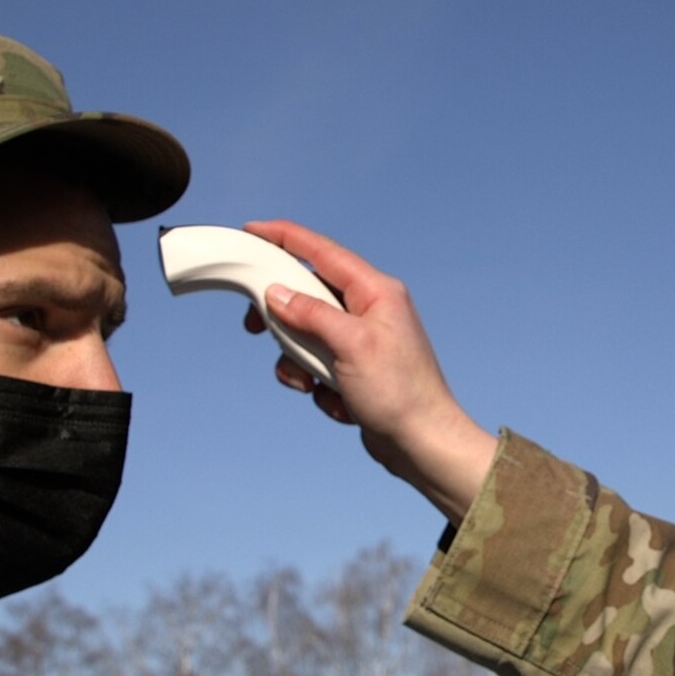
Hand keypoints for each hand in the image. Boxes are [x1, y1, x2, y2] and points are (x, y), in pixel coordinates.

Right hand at [243, 220, 497, 520]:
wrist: (422, 444)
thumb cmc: (398, 393)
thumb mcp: (350, 345)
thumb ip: (310, 314)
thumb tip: (276, 294)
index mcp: (376, 291)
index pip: (322, 252)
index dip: (285, 238)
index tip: (252, 231)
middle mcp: (370, 310)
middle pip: (307, 295)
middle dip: (283, 318)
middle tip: (256, 329)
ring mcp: (362, 341)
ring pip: (306, 335)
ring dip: (300, 362)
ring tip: (313, 383)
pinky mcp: (355, 370)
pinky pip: (318, 366)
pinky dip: (319, 385)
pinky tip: (340, 405)